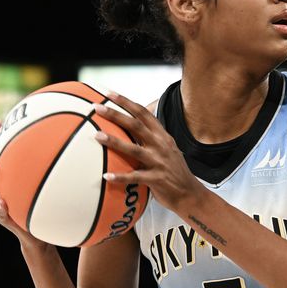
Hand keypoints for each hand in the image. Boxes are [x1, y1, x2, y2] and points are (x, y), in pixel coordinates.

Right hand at [0, 121, 47, 250]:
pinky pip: (1, 215)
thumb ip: (52, 169)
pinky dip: (0, 209)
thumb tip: (73, 143)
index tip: (1, 122)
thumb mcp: (48, 186)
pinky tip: (3, 202)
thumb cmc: (45, 206)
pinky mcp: (7, 221)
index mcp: (7, 180)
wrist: (40, 236)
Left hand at [92, 92, 202, 211]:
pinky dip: (120, 177)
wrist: (190, 193)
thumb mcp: (167, 149)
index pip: (144, 114)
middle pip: (136, 125)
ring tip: (97, 136)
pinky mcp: (156, 179)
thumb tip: (133, 126)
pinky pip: (135, 177)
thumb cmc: (174, 171)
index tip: (110, 94)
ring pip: (134, 149)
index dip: (127, 102)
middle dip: (116, 115)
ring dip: (114, 141)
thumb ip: (152, 137)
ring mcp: (159, 162)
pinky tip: (106, 176)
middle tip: (97, 108)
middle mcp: (161, 146)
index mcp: (163, 137)